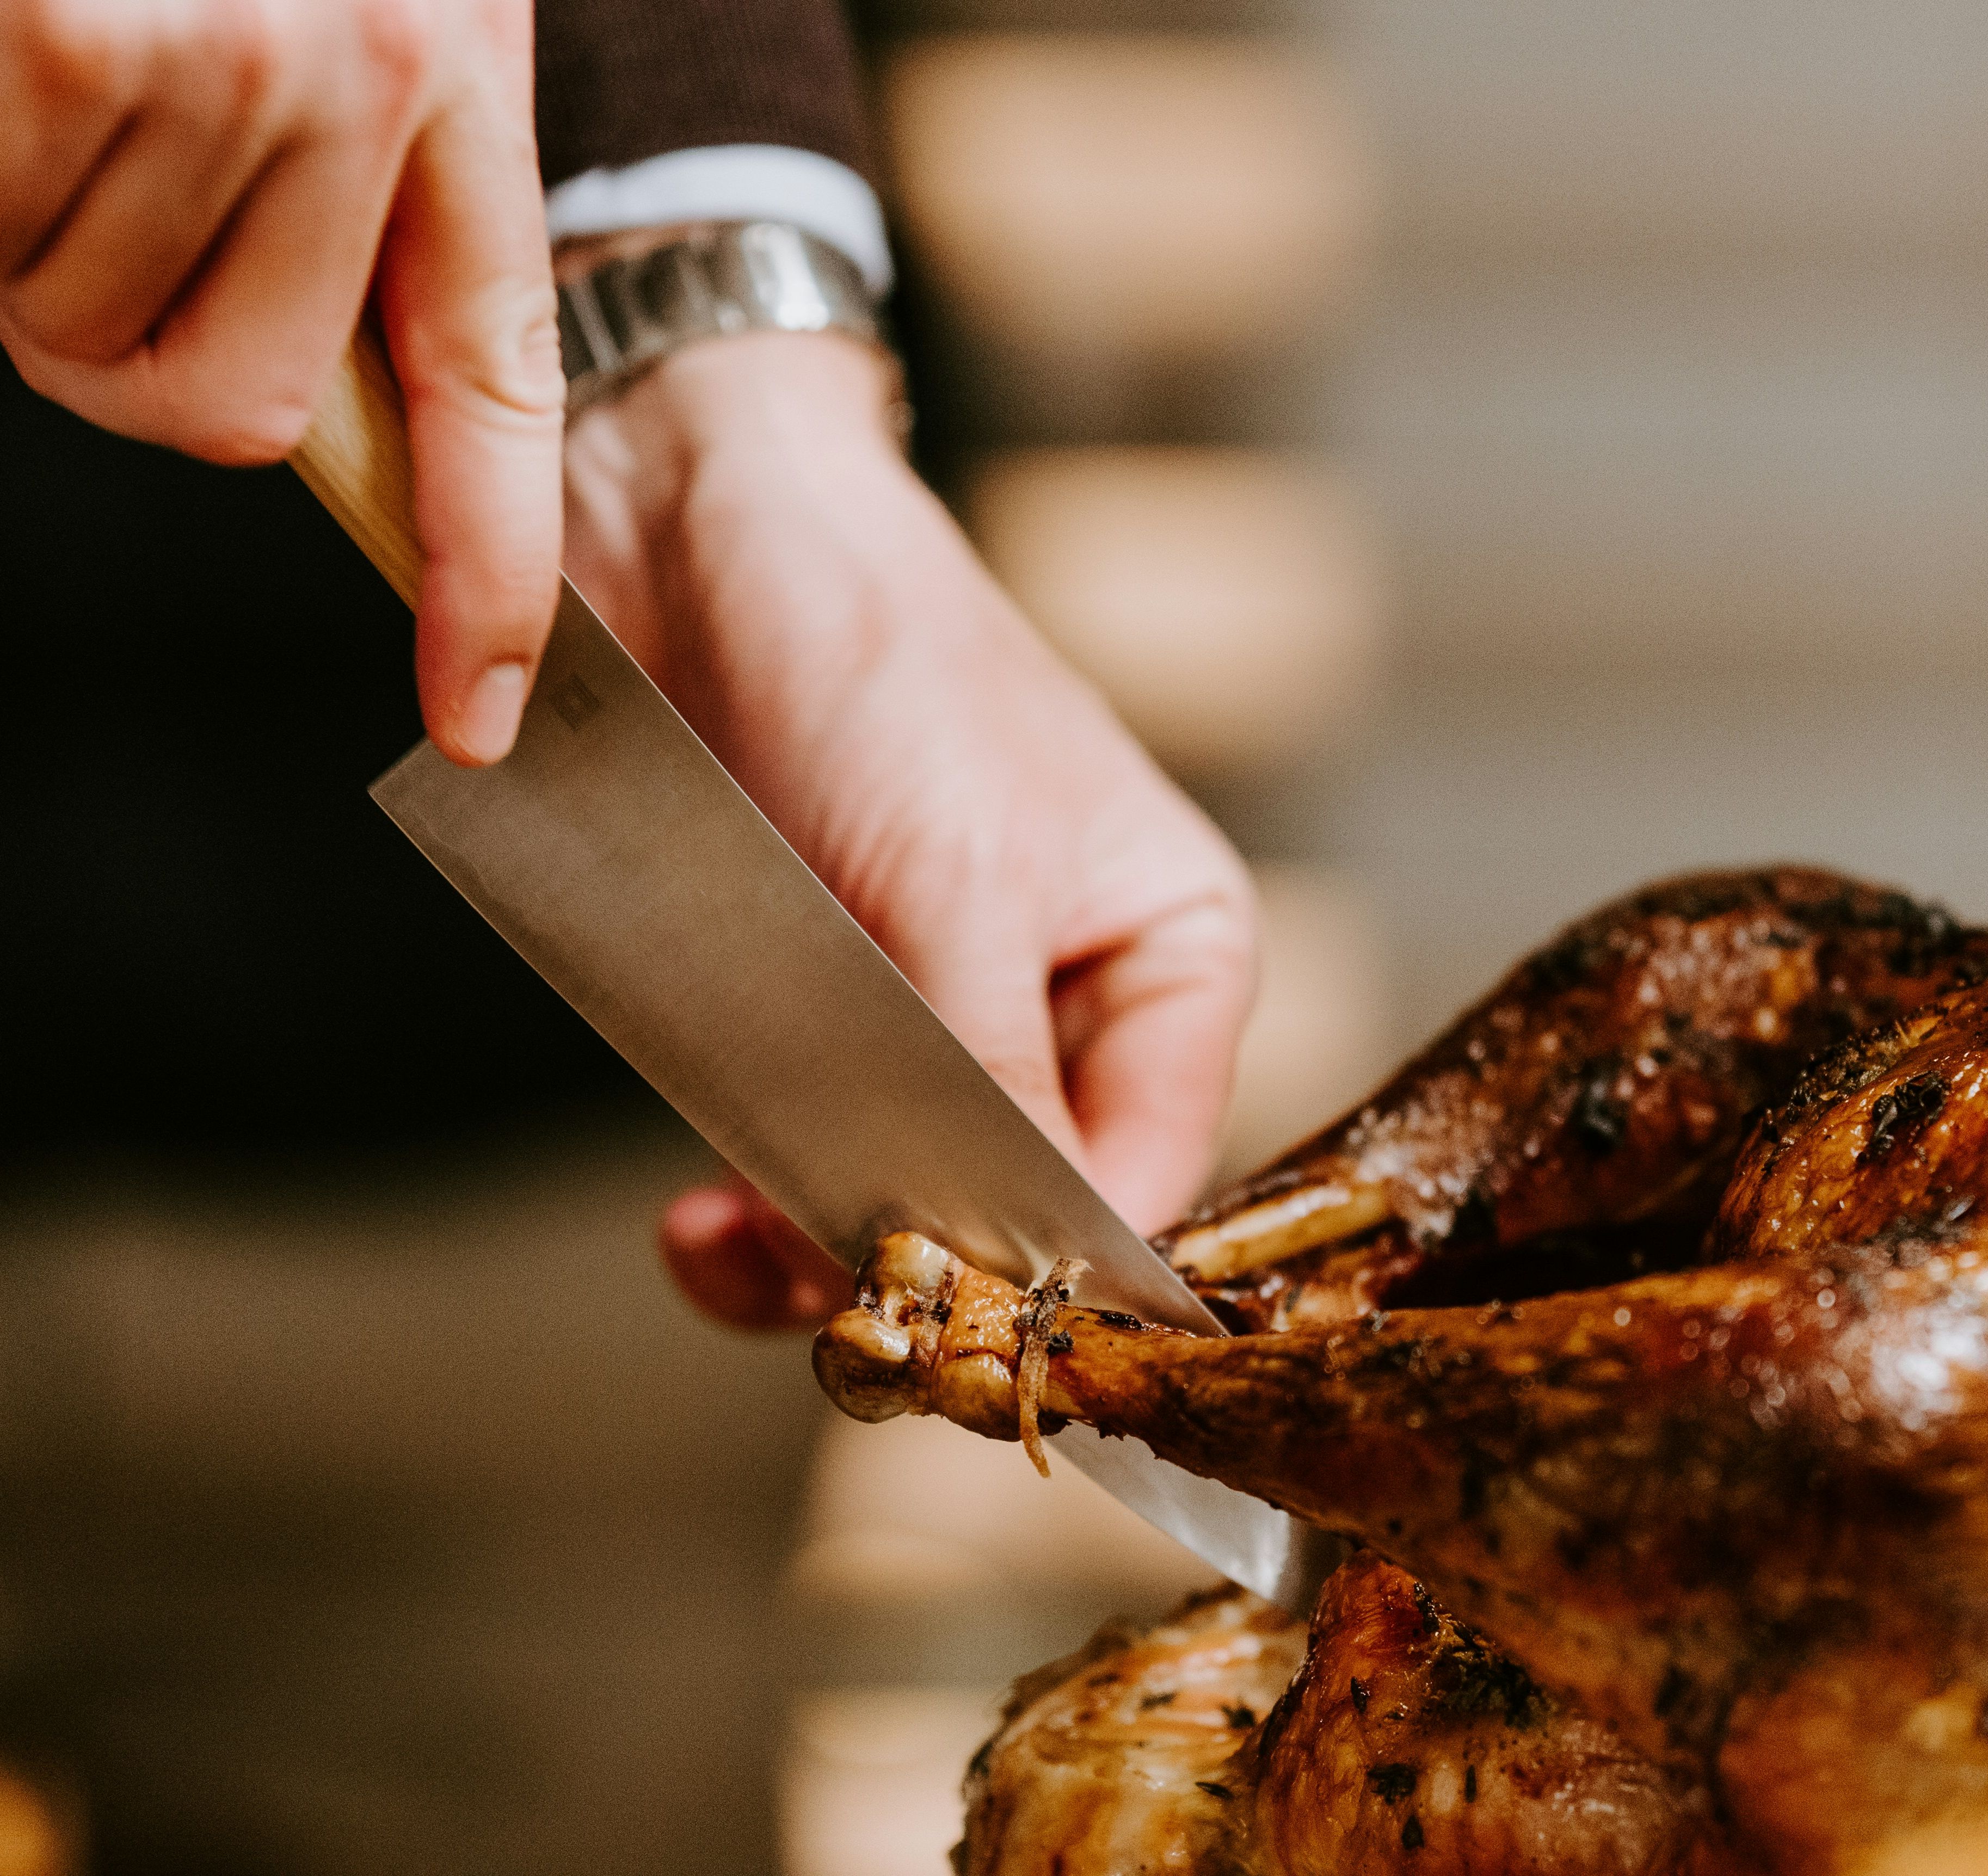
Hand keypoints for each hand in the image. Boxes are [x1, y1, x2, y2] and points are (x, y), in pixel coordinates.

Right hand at [0, 0, 564, 763]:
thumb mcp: (349, 6)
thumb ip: (345, 211)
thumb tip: (273, 409)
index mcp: (457, 78)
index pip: (496, 392)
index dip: (489, 576)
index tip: (481, 712)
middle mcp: (362, 71)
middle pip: (241, 408)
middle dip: (132, 361)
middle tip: (85, 228)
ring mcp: (211, 48)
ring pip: (91, 331)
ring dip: (34, 256)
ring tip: (42, 92)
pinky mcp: (61, 35)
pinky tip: (1, 75)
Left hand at [564, 331, 1258, 1329]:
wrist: (697, 526)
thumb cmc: (872, 658)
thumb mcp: (956, 882)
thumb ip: (991, 1084)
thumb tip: (1009, 1270)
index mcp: (1173, 955)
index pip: (1149, 1176)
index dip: (1059, 1277)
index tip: (960, 1332)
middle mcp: (1070, 999)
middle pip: (1021, 1210)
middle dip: (921, 1270)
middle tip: (828, 1306)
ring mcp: (939, 1011)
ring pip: (904, 1203)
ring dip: (816, 1250)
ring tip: (731, 1245)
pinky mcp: (823, 1009)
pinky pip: (808, 1156)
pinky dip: (754, 1200)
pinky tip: (701, 1219)